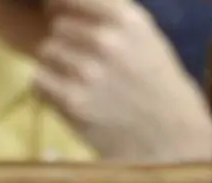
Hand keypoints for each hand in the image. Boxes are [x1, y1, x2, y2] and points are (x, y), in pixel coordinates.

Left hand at [33, 0, 211, 163]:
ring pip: (46, 52)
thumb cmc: (161, 87)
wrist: (172, 140)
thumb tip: (63, 4)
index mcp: (127, 20)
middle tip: (80, 62)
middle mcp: (106, 41)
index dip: (59, 5)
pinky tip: (69, 97)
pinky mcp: (72, 101)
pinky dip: (49, 89)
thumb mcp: (146, 38)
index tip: (56, 12)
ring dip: (57, 66)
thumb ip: (111, 17)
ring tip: (78, 83)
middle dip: (66, 43)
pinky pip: (39, 80)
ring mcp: (87, 71)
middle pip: (58, 27)